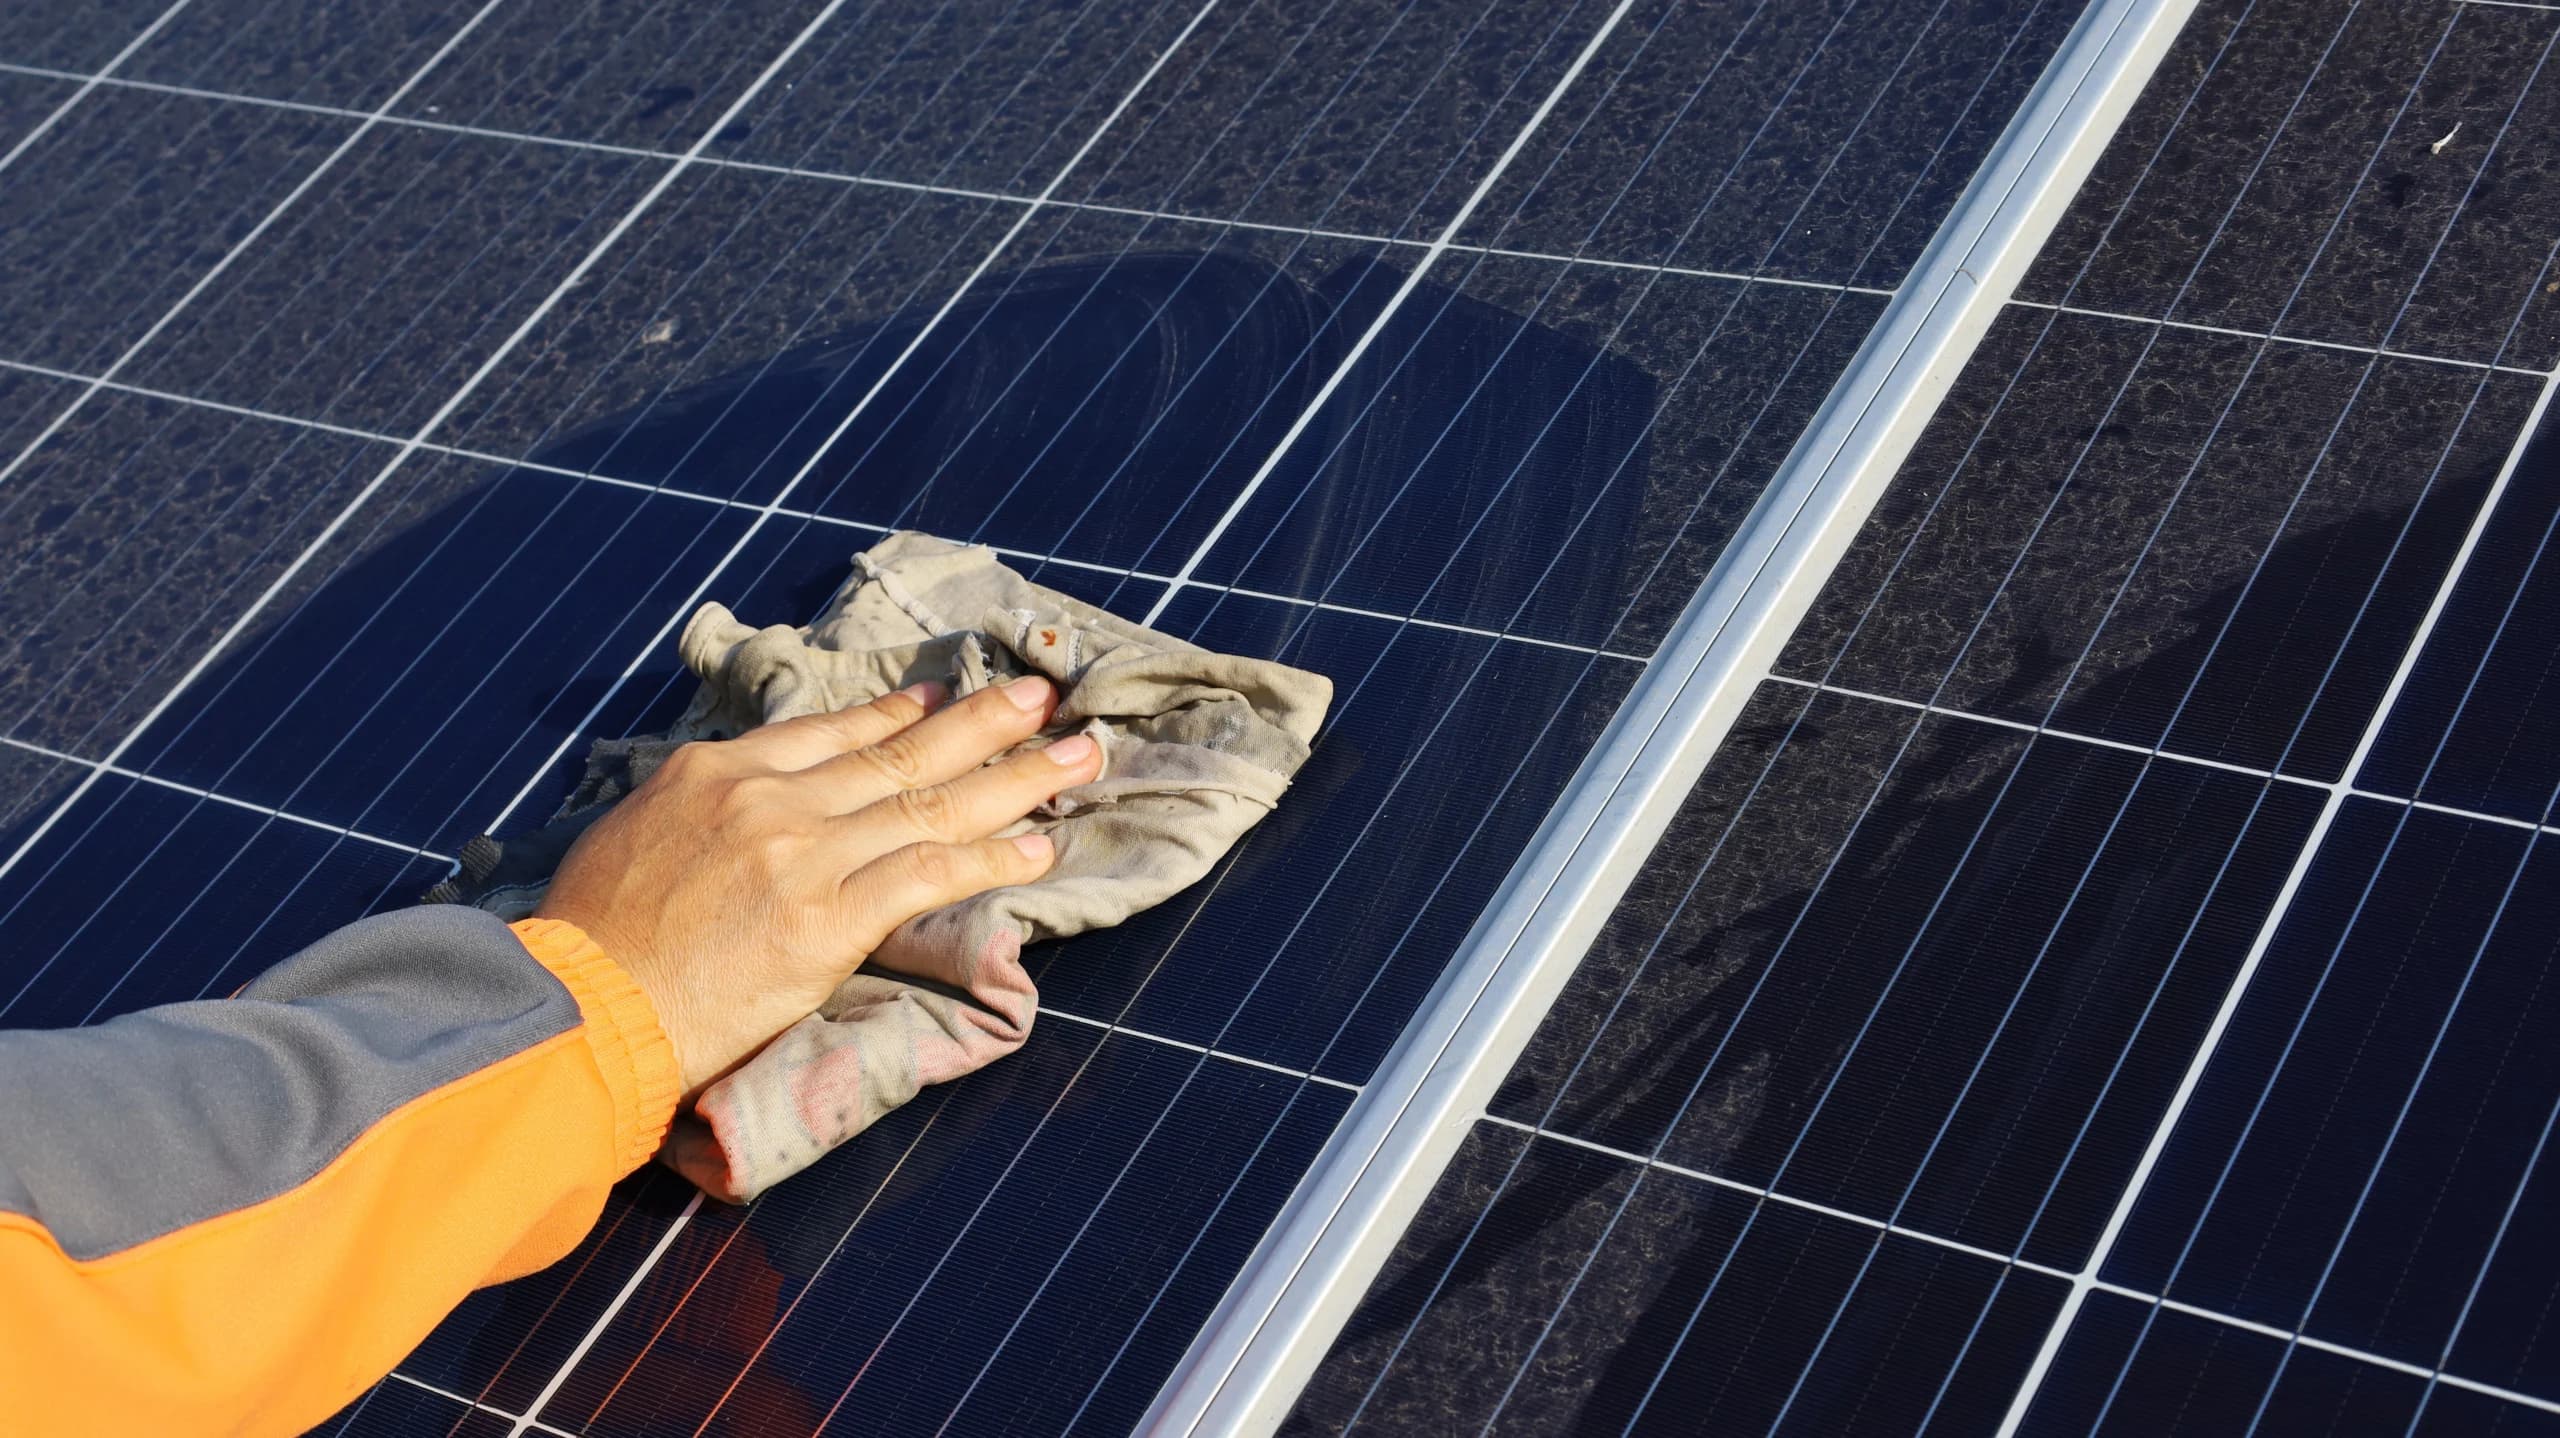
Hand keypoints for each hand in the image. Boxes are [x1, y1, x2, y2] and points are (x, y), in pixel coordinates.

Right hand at [537, 674, 1100, 1098]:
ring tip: (1078, 754)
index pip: (829, 731)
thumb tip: (724, 815)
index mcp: (715, 772)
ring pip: (931, 801)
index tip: (942, 699)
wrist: (579, 1008)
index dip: (898, 714)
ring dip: (1017, 776)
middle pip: (899, 750)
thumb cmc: (590, 942)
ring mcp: (803, 854)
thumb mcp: (632, 838)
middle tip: (1044, 694)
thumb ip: (695, 814)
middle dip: (984, 720)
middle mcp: (768, 798)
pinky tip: (1039, 847)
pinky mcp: (828, 919)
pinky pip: (930, 875)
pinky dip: (991, 858)